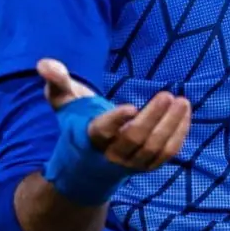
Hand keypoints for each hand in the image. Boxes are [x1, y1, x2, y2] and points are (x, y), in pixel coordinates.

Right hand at [37, 58, 191, 171]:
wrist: (84, 168)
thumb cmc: (76, 127)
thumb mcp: (65, 104)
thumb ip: (57, 82)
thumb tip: (44, 62)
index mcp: (90, 137)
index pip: (102, 131)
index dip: (116, 121)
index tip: (131, 106)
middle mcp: (110, 154)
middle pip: (134, 139)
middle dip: (152, 118)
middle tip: (167, 95)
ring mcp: (129, 163)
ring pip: (153, 149)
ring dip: (171, 125)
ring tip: (182, 101)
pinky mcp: (145, 166)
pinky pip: (166, 155)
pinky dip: (178, 134)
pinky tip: (184, 113)